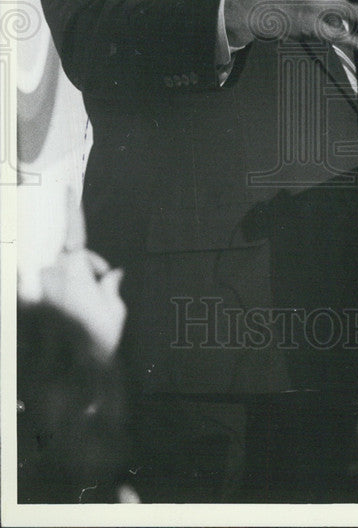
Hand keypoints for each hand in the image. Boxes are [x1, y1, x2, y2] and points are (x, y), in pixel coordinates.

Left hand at [38, 189, 125, 360]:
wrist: (72, 376)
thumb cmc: (96, 339)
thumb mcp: (114, 310)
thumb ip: (110, 287)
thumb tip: (112, 276)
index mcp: (74, 270)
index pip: (75, 234)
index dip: (72, 212)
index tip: (68, 191)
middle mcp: (52, 277)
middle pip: (71, 261)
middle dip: (87, 269)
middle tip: (103, 288)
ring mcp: (40, 293)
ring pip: (60, 279)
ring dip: (73, 287)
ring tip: (86, 312)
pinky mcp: (33, 308)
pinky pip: (50, 295)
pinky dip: (63, 301)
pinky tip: (72, 319)